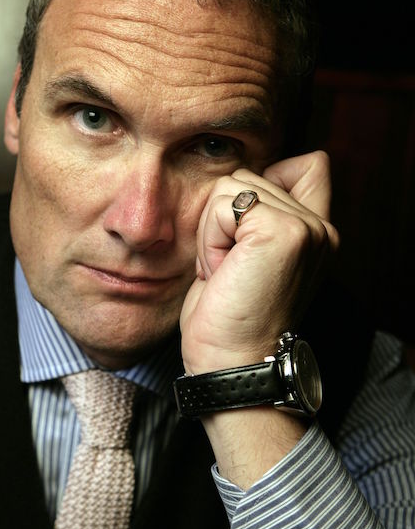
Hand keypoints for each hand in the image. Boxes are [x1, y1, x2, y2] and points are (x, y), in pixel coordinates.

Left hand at [180, 150, 338, 375]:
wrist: (231, 364)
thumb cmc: (229, 318)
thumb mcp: (248, 257)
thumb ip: (261, 215)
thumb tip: (240, 181)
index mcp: (317, 232)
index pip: (309, 164)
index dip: (267, 183)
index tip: (246, 238)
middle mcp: (320, 227)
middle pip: (247, 176)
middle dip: (223, 221)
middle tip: (232, 270)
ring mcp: (305, 228)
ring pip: (229, 188)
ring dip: (212, 233)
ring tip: (227, 273)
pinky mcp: (282, 232)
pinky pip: (220, 206)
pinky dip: (209, 241)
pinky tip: (222, 273)